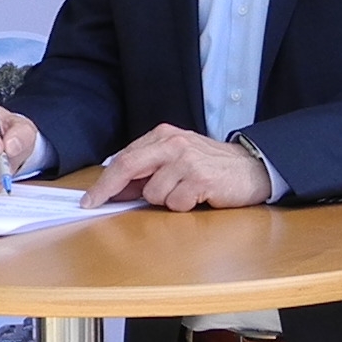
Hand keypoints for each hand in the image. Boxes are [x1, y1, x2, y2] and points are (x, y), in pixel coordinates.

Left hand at [81, 124, 271, 209]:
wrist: (252, 168)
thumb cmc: (211, 166)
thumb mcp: (177, 160)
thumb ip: (148, 170)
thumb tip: (116, 189)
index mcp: (164, 135)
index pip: (124, 158)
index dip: (104, 181)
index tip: (89, 198)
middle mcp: (173, 143)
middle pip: (128, 167)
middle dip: (108, 189)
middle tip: (94, 204)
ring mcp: (187, 160)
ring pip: (153, 193)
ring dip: (165, 201)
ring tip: (186, 192)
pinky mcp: (201, 179)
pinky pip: (176, 203)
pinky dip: (184, 206)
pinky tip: (199, 196)